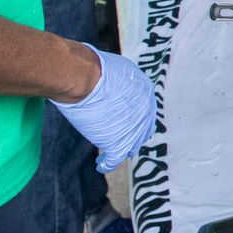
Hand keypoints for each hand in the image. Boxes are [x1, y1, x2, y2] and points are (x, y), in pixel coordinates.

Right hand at [52, 46, 158, 171]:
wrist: (86, 78)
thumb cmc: (95, 68)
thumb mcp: (117, 69)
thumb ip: (120, 80)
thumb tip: (113, 79)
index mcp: (146, 92)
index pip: (144, 110)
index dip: (135, 116)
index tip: (125, 120)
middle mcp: (145, 112)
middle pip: (141, 129)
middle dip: (132, 134)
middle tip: (122, 139)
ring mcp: (132, 128)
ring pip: (130, 144)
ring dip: (122, 149)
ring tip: (110, 153)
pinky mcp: (117, 142)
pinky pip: (114, 158)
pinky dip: (108, 163)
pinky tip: (102, 164)